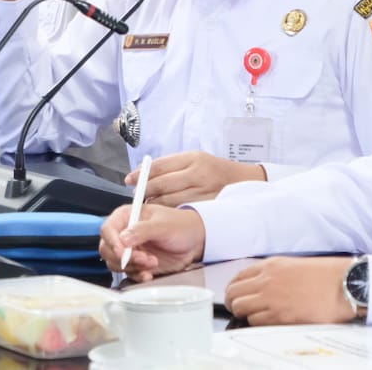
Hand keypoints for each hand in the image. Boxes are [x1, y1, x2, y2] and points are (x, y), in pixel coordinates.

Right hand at [98, 203, 204, 281]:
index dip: (112, 242)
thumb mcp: (163, 225)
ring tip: (151, 263)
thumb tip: (123, 238)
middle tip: (142, 259)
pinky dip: (137, 275)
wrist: (195, 241)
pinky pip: (128, 273)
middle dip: (124, 258)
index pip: (108, 228)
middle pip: (108, 248)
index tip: (123, 252)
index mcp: (128, 216)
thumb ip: (142, 230)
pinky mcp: (137, 263)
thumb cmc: (181, 225)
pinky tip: (148, 274)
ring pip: (116, 263)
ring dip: (132, 267)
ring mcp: (131, 249)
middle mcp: (125, 233)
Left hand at [125, 151, 265, 205]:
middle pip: (161, 184)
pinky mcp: (206, 207)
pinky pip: (179, 211)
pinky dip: (168, 212)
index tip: (129, 180)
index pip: (160, 166)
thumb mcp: (193, 159)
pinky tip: (163, 212)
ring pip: (168, 200)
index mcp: (192, 159)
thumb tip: (141, 174)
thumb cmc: (213, 170)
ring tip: (147, 204)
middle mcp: (197, 174)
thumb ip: (170, 166)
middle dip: (144, 190)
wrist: (242, 182)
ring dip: (154, 203)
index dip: (141, 174)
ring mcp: (202, 192)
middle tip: (135, 194)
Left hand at [225, 257, 355, 325]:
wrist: (345, 285)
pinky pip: (254, 321)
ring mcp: (271, 298)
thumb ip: (275, 274)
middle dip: (233, 302)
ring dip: (243, 313)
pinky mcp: (279, 316)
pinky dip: (256, 323)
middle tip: (239, 308)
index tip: (236, 295)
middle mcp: (267, 280)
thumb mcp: (295, 266)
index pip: (238, 276)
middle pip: (233, 292)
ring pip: (239, 307)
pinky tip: (267, 322)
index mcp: (271, 265)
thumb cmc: (327, 276)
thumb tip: (261, 286)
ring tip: (253, 316)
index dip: (234, 288)